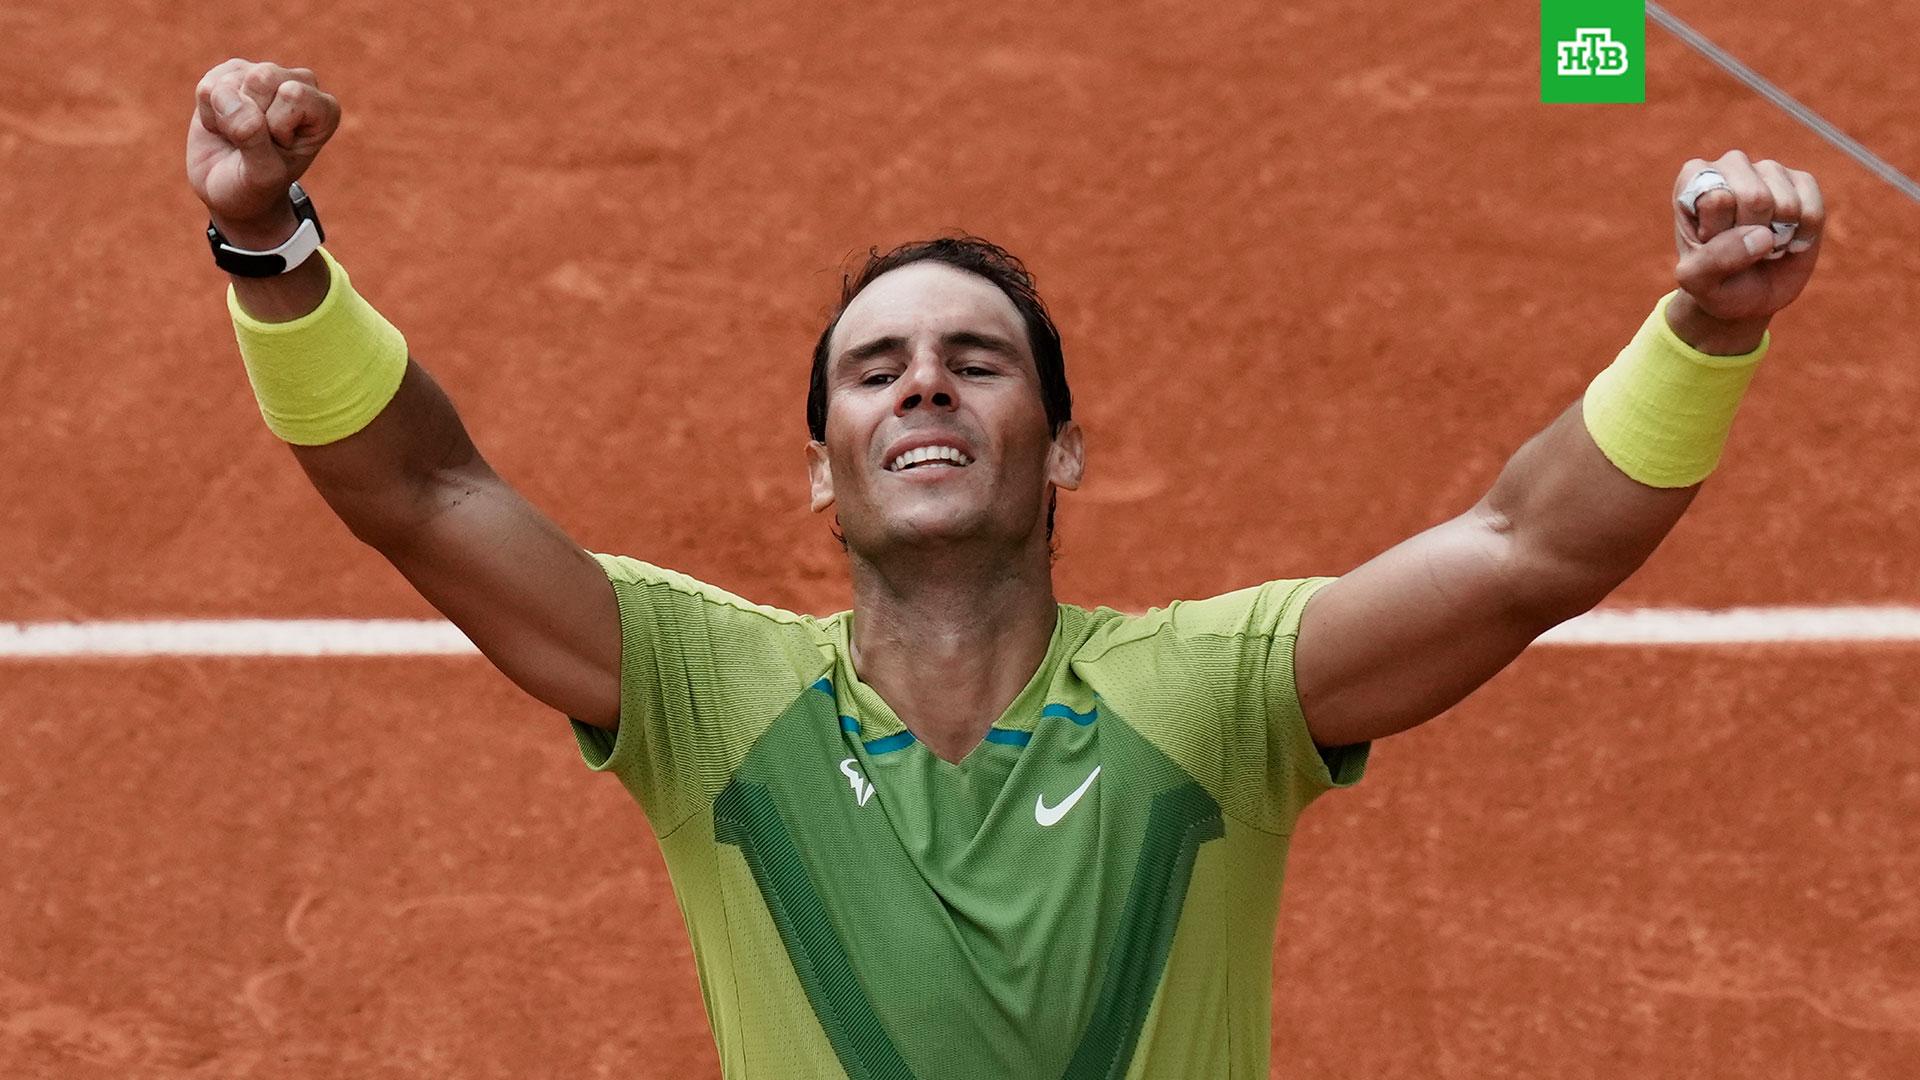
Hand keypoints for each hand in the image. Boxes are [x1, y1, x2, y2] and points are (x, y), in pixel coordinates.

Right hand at [186, 59, 340, 246]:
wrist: (228, 190)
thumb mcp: (263, 175)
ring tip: (239, 137)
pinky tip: (223, 127)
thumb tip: (235, 103)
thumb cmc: (256, 186)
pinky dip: (208, 115)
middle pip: (261, 79)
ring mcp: (264, 76)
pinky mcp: (230, 74)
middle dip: (247, 119)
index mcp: (324, 110)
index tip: (279, 148)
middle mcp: (300, 84)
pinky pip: (207, 88)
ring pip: (230, 83)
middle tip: (254, 142)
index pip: (293, 95)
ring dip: (225, 119)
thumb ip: (255, 141)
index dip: (275, 126)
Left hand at [1666, 150, 1824, 351]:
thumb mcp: (1698, 282)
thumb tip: (1762, 236)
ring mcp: (1769, 170)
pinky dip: (1803, 237)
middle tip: (1740, 246)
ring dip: (1778, 238)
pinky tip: (1787, 241)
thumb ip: (1713, 260)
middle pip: (1756, 198)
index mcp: (1693, 178)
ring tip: (1761, 243)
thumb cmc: (1715, 282)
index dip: (1718, 233)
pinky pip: (1813, 210)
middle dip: (1751, 235)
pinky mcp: (1802, 182)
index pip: (1716, 199)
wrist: (1748, 294)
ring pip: (1786, 205)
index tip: (1708, 242)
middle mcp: (1731, 165)